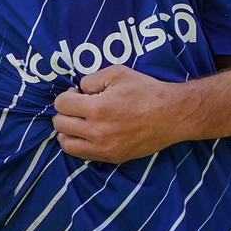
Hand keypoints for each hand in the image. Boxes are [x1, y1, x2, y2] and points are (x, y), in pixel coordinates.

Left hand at [51, 65, 180, 162]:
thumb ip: (91, 80)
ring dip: (67, 131)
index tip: (77, 94)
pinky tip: (89, 134)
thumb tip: (79, 91)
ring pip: (67, 144)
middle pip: (60, 125)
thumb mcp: (117, 73)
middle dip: (65, 112)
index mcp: (97, 108)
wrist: (171, 115)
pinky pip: (83, 155)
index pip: (61, 105)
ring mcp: (104, 148)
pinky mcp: (112, 157)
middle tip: (78, 107)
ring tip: (78, 122)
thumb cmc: (145, 91)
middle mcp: (97, 132)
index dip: (66, 96)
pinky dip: (79, 144)